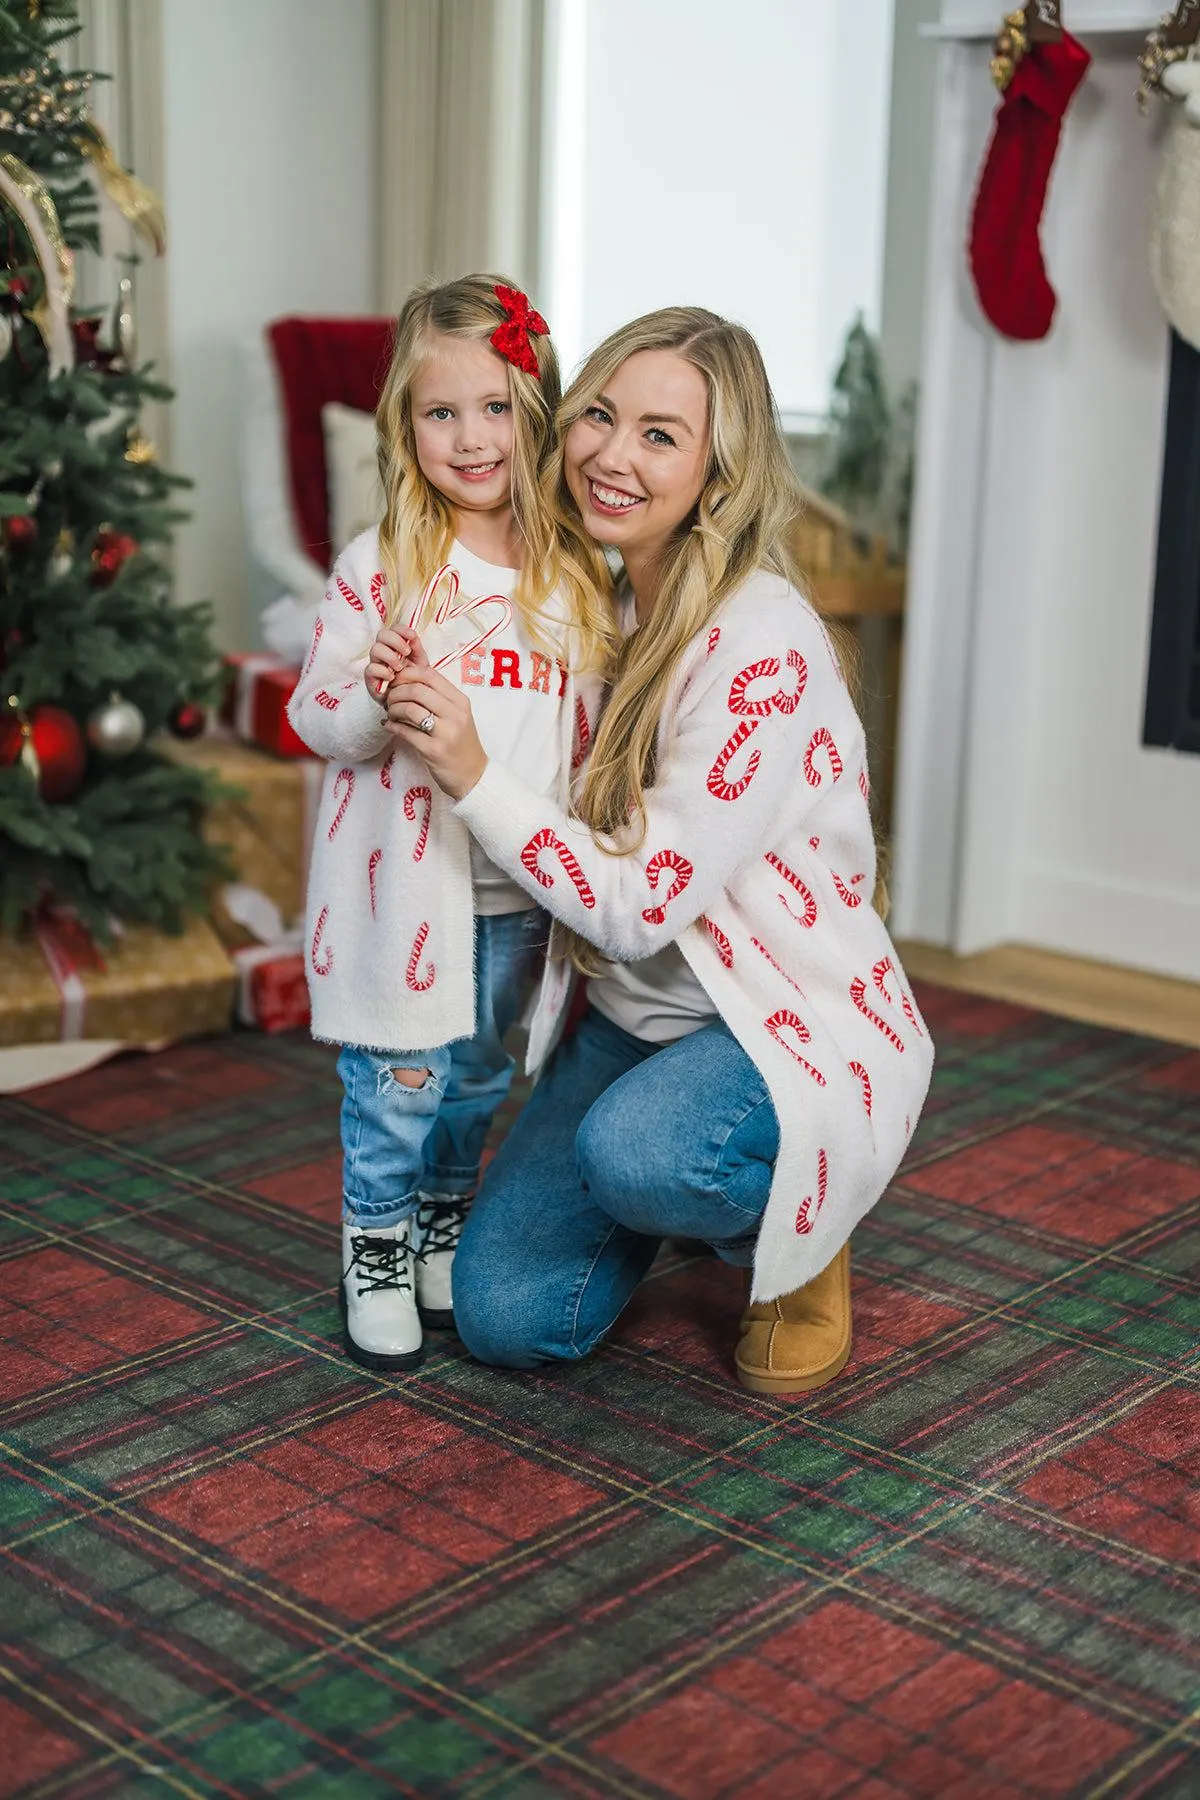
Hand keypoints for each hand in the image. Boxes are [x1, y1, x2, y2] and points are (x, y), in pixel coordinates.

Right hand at [365, 625, 422, 704]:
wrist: (409, 701)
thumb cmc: (413, 679)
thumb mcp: (420, 663)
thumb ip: (417, 649)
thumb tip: (413, 637)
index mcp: (395, 645)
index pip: (393, 629)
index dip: (401, 629)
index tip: (412, 636)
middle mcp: (384, 652)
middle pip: (382, 635)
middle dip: (395, 641)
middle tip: (406, 652)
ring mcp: (376, 664)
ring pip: (375, 649)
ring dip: (389, 656)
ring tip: (400, 668)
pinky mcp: (371, 678)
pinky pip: (371, 668)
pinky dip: (382, 671)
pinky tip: (392, 677)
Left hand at [386, 662, 487, 799]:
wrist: (472, 775)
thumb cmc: (461, 743)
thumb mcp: (457, 716)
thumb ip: (438, 699)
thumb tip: (407, 682)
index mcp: (460, 701)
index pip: (430, 674)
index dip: (408, 674)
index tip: (397, 681)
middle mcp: (455, 714)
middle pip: (417, 690)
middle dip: (396, 692)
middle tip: (389, 699)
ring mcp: (445, 733)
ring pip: (410, 709)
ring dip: (393, 709)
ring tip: (390, 714)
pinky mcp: (433, 750)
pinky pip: (406, 732)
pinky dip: (392, 726)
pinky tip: (388, 725)